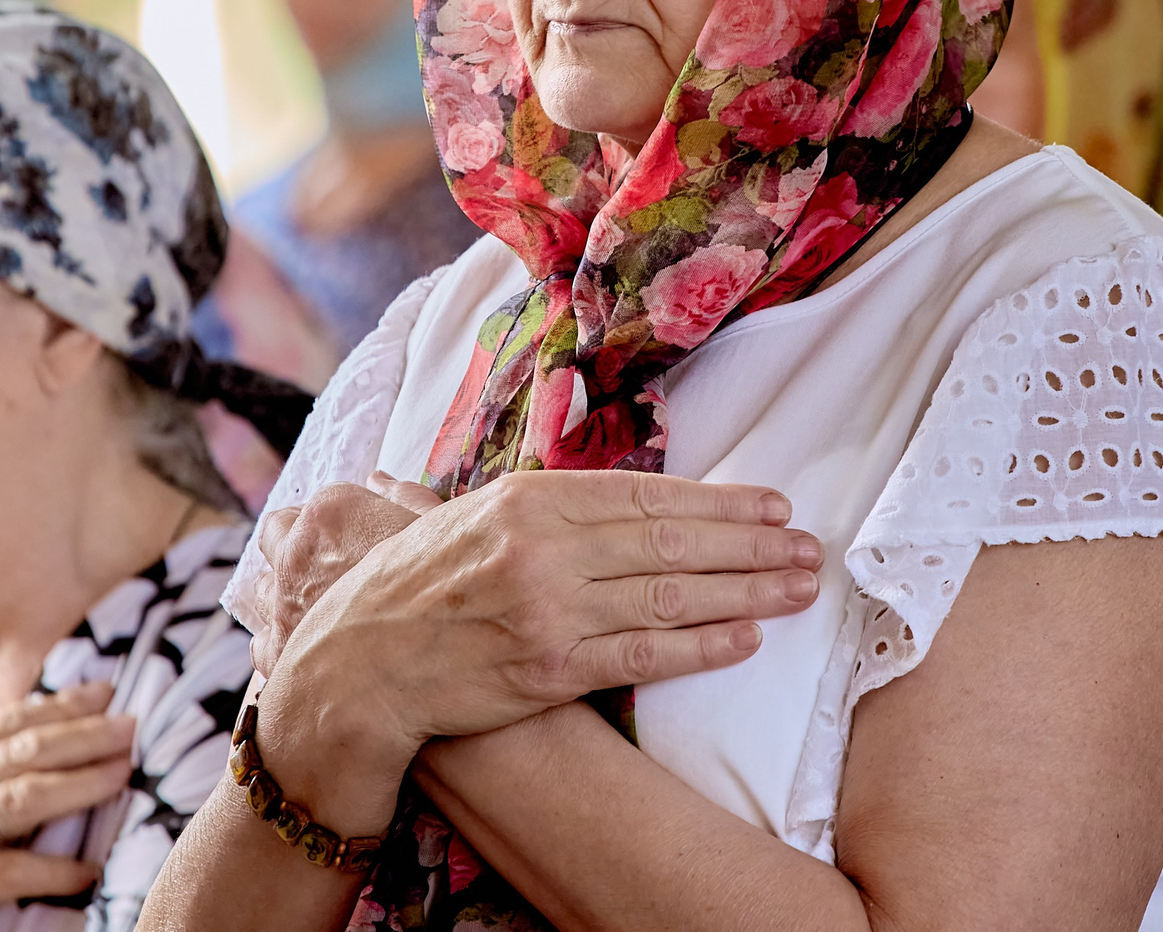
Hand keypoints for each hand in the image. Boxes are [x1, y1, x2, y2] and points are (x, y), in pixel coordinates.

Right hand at [0, 683, 133, 931]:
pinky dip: (53, 869)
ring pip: (23, 795)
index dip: (59, 704)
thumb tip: (6, 750)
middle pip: (24, 749)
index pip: (5, 724)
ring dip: (80, 782)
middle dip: (84, 733)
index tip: (105, 690)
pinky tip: (87, 870)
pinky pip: (9, 870)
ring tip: (123, 774)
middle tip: (132, 724)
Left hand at [251, 472, 443, 676]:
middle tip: (331, 567)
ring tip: (321, 610)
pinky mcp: (280, 654)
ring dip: (285, 592)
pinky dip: (280, 643)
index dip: (337, 523)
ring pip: (263, 589)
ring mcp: (284, 605)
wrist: (441, 650)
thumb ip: (404, 496)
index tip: (356, 538)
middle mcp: (297, 553)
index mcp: (332, 511)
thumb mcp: (439, 527)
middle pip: (276, 536)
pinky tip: (308, 650)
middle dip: (296, 547)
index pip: (317, 504)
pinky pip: (262, 642)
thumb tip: (378, 479)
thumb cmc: (449, 584)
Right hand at [254, 470, 824, 835]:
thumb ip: (540, 503)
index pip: (645, 494)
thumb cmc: (410, 584)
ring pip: (670, 596)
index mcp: (527, 500)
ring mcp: (550, 611)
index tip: (771, 503)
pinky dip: (702, 647)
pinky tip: (747, 638)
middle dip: (750, 544)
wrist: (355, 664)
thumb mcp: (468, 517)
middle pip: (671, 542)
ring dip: (746, 592)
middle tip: (807, 545)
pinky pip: (643, 656)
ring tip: (798, 587)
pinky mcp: (551, 671)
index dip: (716, 500)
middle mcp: (544, 549)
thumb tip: (607, 492)